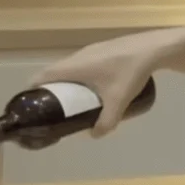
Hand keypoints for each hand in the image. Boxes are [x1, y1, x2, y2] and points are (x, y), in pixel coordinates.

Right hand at [30, 30, 172, 137]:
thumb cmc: (131, 72)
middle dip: (50, 91)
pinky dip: (77, 77)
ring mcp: (90, 51)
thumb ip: (106, 121)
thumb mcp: (118, 101)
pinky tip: (91, 89)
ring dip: (65, 84)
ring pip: (68, 69)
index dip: (33, 89)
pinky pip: (80, 65)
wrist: (153, 48)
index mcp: (74, 67)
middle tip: (53, 111)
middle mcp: (77, 57)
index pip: (43, 75)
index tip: (31, 105)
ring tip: (71, 103)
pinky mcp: (101, 50)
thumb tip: (94, 136)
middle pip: (54, 73)